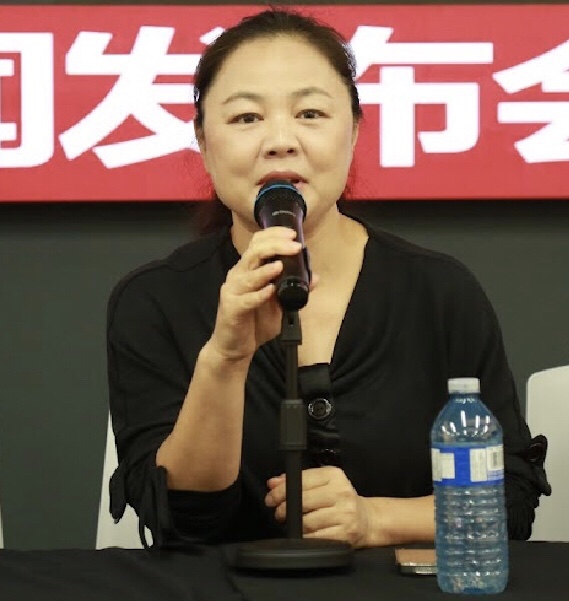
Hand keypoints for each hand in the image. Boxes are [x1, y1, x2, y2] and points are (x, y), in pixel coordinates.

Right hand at [209, 227, 308, 361]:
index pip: (258, 243)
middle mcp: (238, 276)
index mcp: (248, 270)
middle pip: (254, 252)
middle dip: (275, 246)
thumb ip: (293, 289)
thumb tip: (314, 277)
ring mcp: (233, 291)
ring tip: (281, 265)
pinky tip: (270, 291)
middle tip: (295, 246)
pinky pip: (246, 300)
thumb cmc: (254, 323)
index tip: (293, 233)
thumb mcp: (279, 305)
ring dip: (266, 270)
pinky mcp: (231, 308)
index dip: (274, 234)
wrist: (234, 347)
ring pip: (248, 275)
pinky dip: (259, 294)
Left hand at [265, 467, 370, 547]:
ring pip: (307, 521)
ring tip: (290, 522)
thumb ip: (298, 481)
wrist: (366, 519)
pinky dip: (304, 537)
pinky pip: (315, 538)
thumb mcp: (322, 483)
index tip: (271, 497)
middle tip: (278, 511)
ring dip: (293, 524)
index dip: (282, 489)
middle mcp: (341, 492)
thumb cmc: (340, 499)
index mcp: (334, 475)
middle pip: (303, 500)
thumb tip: (272, 483)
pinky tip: (302, 533)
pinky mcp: (345, 534)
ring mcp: (344, 514)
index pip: (302, 480)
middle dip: (284, 508)